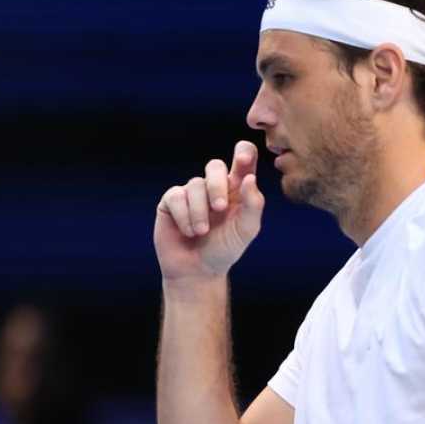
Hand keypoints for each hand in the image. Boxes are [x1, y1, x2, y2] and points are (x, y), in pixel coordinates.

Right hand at [155, 141, 264, 283]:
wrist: (198, 270)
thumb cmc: (226, 249)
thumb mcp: (246, 230)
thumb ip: (253, 204)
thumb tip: (250, 177)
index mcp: (237, 190)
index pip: (243, 160)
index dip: (243, 152)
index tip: (242, 158)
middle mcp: (214, 187)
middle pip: (215, 166)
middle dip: (217, 185)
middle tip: (220, 208)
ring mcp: (192, 192)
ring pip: (195, 184)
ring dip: (200, 211)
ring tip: (202, 232)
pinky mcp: (171, 201)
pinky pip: (176, 196)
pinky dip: (184, 215)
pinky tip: (188, 231)